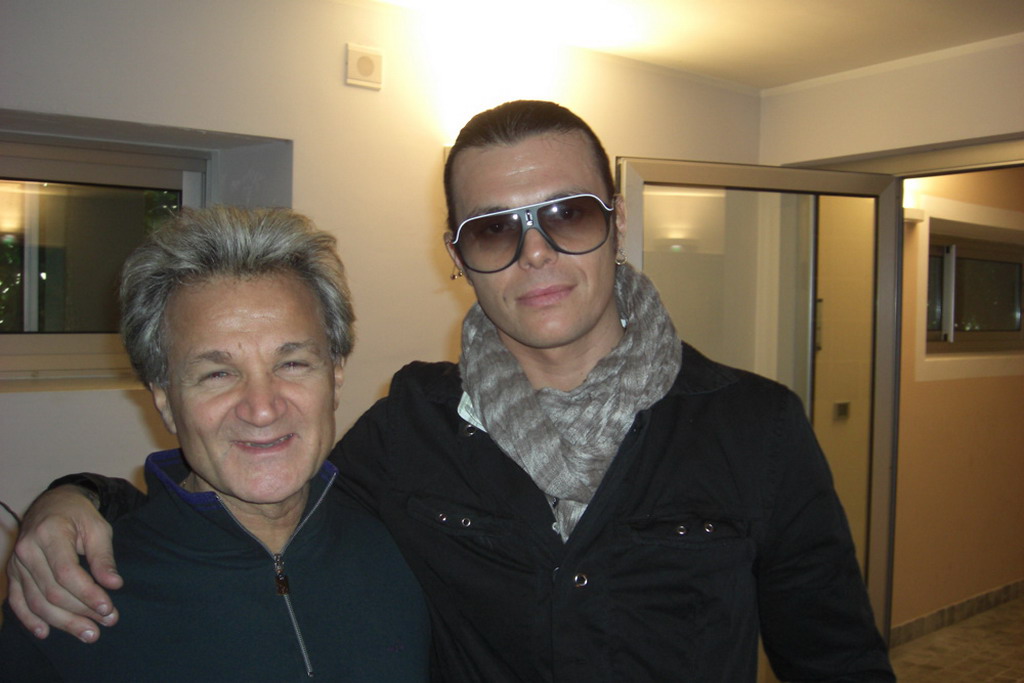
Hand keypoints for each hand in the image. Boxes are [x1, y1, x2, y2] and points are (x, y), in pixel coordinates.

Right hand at [6, 485, 122, 641]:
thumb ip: (104, 557)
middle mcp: (27, 550)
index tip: (108, 607)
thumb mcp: (98, 528)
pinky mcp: (13, 574)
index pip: (67, 572)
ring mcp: (16, 564)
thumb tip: (114, 584)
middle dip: (81, 611)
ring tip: (88, 633)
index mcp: (49, 534)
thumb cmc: (79, 515)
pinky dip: (29, 619)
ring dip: (63, 622)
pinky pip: (17, 601)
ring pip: (37, 601)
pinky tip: (45, 632)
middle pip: (52, 591)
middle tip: (107, 622)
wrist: (52, 504)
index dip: (87, 593)